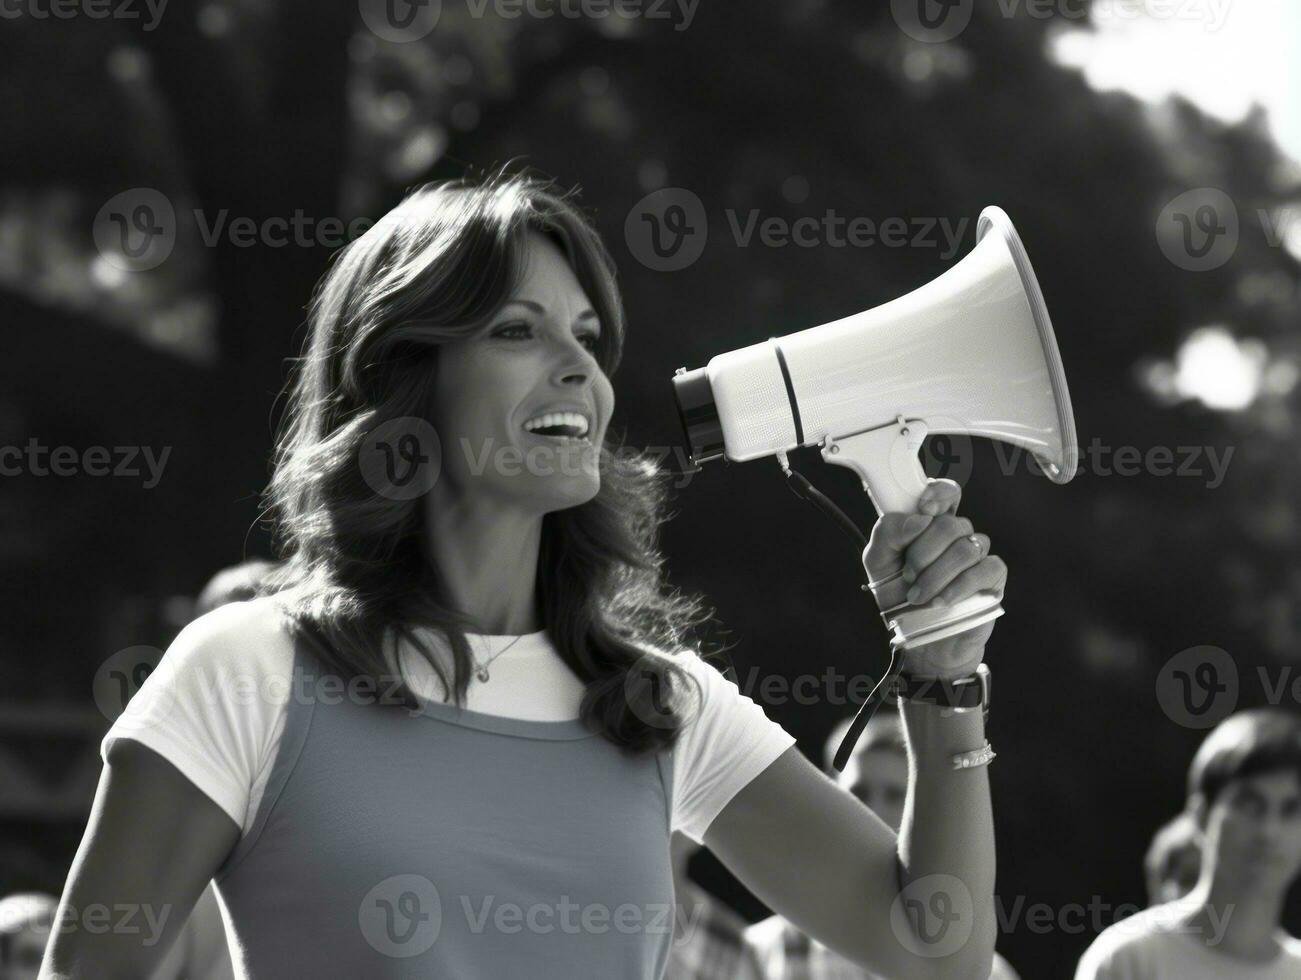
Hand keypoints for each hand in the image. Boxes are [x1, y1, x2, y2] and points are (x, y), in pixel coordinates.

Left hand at [862, 478, 1006, 680]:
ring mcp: (976, 556)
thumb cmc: (899, 599)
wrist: (921, 643)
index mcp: (930, 525)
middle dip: (923, 552)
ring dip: (936, 575)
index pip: (946, 493)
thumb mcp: (879, 564)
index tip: (925, 508)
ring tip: (920, 597)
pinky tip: (943, 602)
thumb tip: (918, 518)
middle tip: (908, 576)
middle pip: (950, 524)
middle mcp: (957, 536)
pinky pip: (984, 569)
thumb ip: (888, 533)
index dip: (940, 494)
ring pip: (965, 548)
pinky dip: (959, 586)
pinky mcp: (992, 580)